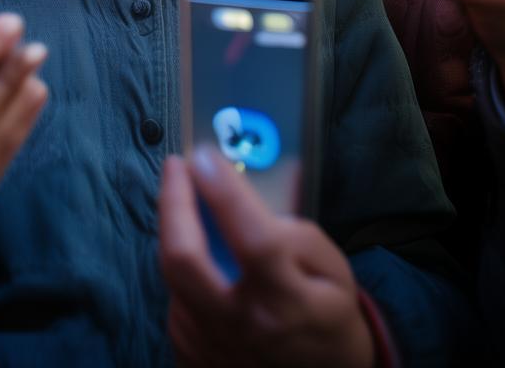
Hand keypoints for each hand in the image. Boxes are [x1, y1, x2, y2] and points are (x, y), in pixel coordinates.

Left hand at [159, 147, 374, 367]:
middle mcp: (241, 326)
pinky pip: (174, 297)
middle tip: (175, 167)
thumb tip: (249, 197)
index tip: (206, 156)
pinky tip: (199, 257)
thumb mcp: (333, 271)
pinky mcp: (190, 353)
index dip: (225, 192)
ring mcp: (209, 345)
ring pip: (171, 274)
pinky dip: (183, 268)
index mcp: (286, 302)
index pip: (252, 238)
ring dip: (177, 232)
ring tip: (188, 206)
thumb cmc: (327, 320)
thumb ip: (295, 231)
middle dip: (173, 202)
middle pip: (184, 260)